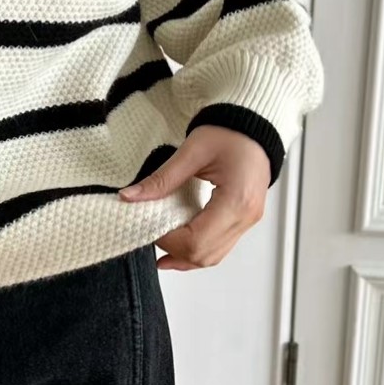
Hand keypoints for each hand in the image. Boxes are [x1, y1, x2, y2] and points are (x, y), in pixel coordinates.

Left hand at [118, 124, 269, 269]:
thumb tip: (129, 196)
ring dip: (184, 257)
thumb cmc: (230, 133)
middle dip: (173, 250)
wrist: (254, 127)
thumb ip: (161, 179)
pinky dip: (196, 250)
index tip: (147, 223)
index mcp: (236, 201)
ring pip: (212, 257)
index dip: (167, 240)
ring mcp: (247, 220)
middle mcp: (245, 217)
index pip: (195, 240)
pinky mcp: (243, 219)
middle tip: (150, 233)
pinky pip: (219, 246)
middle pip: (204, 255)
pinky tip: (177, 247)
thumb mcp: (191, 152)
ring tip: (160, 244)